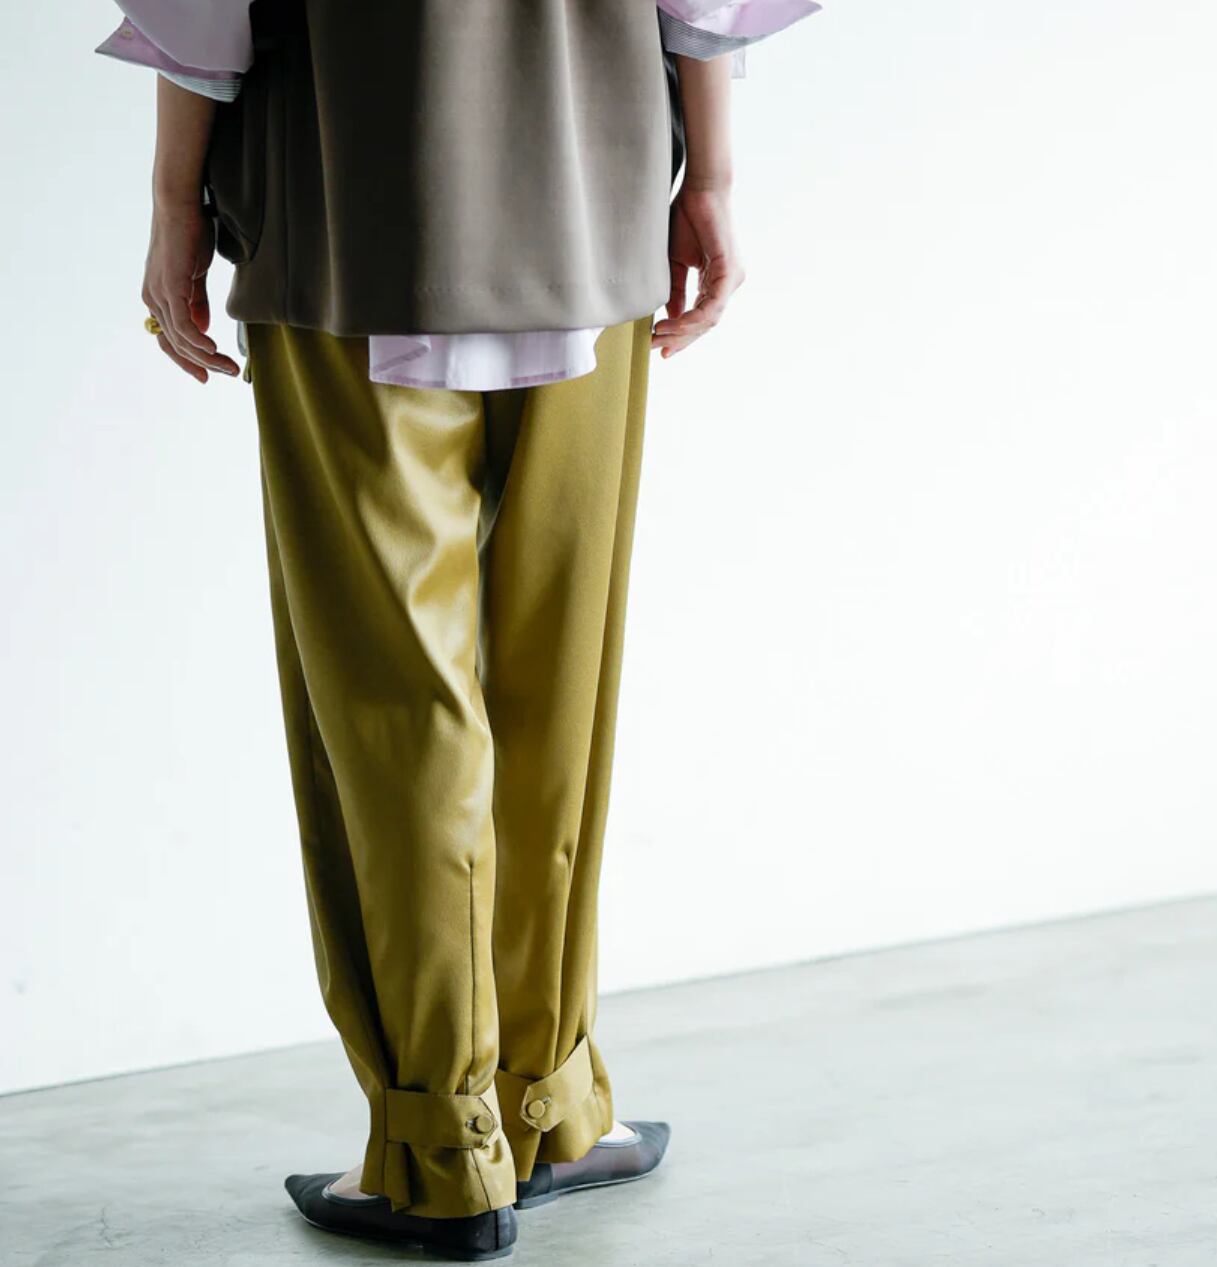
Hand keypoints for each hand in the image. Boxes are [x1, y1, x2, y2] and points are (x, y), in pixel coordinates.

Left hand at [141, 199, 240, 382]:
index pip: (170, 339)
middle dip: (203, 364)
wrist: (180, 205)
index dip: (188, 360)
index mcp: (157, 297)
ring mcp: (159, 294)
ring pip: (182, 339)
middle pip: (176, 345)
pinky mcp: (170, 288)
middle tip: (228, 372)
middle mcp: (153, 299)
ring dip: (208, 357)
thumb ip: (198, 303)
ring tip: (230, 365)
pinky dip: (199, 342)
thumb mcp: (195, 275)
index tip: (209, 374)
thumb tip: (203, 329)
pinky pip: (184, 326)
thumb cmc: (189, 234)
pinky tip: (214, 350)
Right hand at [651, 182, 745, 358]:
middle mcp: (728, 283)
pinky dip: (693, 316)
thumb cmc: (686, 218)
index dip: (680, 336)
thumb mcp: (674, 263)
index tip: (660, 347)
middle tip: (657, 348)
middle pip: (705, 324)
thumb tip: (671, 316)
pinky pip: (713, 305)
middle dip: (680, 339)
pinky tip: (674, 322)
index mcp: (716, 282)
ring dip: (683, 331)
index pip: (700, 318)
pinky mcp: (730, 271)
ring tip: (660, 334)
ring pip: (709, 319)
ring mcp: (732, 279)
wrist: (699, 188)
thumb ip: (674, 290)